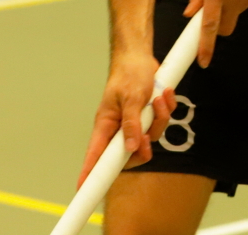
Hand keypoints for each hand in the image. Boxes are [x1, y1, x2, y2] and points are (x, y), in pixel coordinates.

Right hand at [78, 49, 178, 180]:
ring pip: (150, 138)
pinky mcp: (147, 117)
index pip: (94, 155)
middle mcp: (118, 128)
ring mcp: (134, 124)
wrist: (140, 57)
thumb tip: (131, 148)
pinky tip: (164, 94)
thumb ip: (131, 124)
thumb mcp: (130, 98)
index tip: (82, 190)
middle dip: (145, 145)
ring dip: (159, 119)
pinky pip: (160, 124)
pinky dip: (166, 110)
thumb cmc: (129, 74)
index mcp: (105, 125)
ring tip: (159, 99)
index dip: (88, 173)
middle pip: (130, 154)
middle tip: (149, 137)